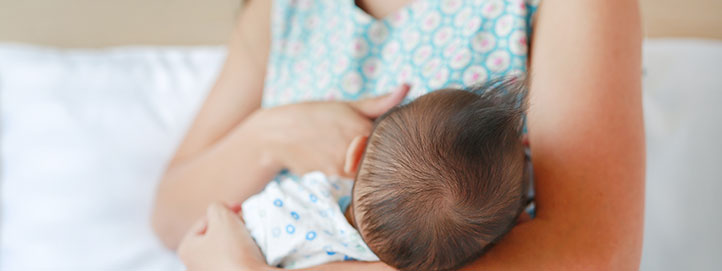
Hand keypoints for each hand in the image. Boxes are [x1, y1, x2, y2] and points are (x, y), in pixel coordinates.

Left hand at [177, 202, 269, 270]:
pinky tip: (251, 252)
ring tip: (250, 236)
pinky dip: (242, 253)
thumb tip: (219, 210)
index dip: (224, 211)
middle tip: (245, 222)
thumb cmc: (233, 250)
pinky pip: (233, 260)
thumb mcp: (222, 216)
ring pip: (225, 247)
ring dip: (238, 238)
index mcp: (186, 249)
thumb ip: (217, 206)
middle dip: (231, 225)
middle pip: (215, 234)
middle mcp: (193, 265)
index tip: (240, 209)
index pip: (205, 221)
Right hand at [242, 84, 409, 177]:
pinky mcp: (332, 177)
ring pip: (364, 169)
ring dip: (360, 162)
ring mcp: (343, 165)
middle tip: (357, 142)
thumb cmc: (316, 115)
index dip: (393, 139)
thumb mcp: (348, 105)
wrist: (277, 134)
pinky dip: (347, 169)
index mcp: (363, 127)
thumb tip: (408, 87)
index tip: (389, 134)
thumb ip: (381, 102)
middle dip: (376, 153)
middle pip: (380, 158)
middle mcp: (355, 148)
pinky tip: (332, 158)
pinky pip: (349, 177)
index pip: (393, 139)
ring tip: (342, 148)